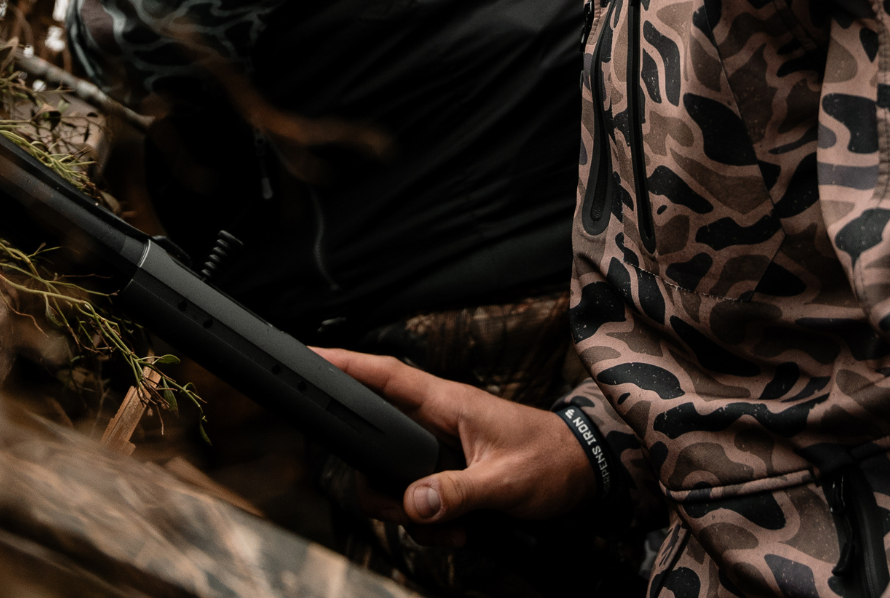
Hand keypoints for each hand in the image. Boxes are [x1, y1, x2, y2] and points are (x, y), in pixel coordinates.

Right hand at [317, 348, 596, 539]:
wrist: (583, 472)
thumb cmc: (551, 461)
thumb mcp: (504, 481)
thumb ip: (456, 492)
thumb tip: (413, 503)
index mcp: (445, 402)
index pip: (384, 376)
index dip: (343, 363)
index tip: (306, 356)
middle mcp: (437, 420)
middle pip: (377, 444)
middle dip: (383, 488)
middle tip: (406, 512)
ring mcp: (441, 446)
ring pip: (396, 480)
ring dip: (416, 514)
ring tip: (454, 529)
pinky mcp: (450, 471)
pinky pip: (419, 498)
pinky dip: (432, 522)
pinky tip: (462, 533)